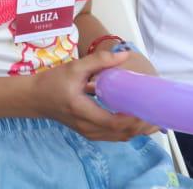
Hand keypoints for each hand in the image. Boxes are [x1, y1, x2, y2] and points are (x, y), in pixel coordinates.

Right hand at [31, 49, 159, 141]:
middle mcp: (88, 128)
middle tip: (158, 112)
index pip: (116, 122)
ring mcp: (90, 133)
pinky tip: (136, 121)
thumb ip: (99, 61)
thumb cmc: (52, 82)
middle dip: (143, 126)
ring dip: (138, 130)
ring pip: (121, 137)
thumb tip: (124, 55)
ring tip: (152, 117)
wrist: (34, 98)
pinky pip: (115, 136)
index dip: (135, 119)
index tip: (149, 108)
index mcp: (83, 112)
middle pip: (123, 134)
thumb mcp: (74, 67)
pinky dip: (129, 130)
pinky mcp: (91, 133)